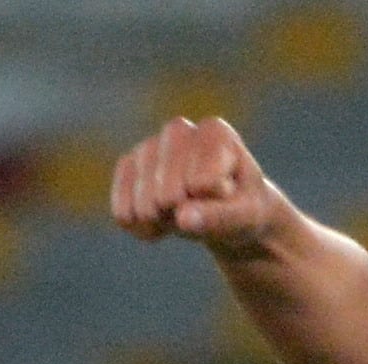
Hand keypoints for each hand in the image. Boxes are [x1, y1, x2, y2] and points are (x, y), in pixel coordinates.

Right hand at [110, 117, 290, 254]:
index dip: (213, 202)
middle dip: (185, 217)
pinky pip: (122, 209)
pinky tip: (158, 228)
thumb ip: (220, 217)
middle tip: (202, 212)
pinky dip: (138, 227)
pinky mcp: (128, 167)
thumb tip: (182, 217)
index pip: (202, 182)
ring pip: (143, 200)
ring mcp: (150, 148)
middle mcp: (179, 131)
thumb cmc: (243, 208)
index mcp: (215, 133)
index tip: (227, 193)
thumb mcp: (245, 216)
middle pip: (167, 191)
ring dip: (162, 223)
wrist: (228, 211)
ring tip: (182, 219)